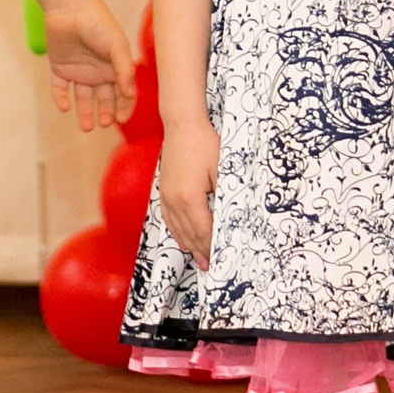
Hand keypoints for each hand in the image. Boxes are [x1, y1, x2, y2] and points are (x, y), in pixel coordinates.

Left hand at [43, 0, 136, 130]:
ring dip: (84, 113)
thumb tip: (129, 94)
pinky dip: (61, 99)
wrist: (69, 7)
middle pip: (104, 100)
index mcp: (114, 67)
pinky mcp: (59, 69)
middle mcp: (98, 72)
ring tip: (86, 127)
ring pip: (82, 99)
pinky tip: (65, 107)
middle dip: (105, 113)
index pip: (123, 93)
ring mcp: (78, 71)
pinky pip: (59, 89)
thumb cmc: (98, 23)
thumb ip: (124, 69)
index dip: (124, 107)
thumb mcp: (117, 46)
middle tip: (103, 123)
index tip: (121, 120)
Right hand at [156, 117, 216, 269]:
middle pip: (189, 233)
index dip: (212, 246)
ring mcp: (166, 195)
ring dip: (188, 245)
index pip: (204, 230)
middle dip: (200, 251)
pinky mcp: (163, 190)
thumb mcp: (222, 170)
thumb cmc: (205, 144)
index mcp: (190, 197)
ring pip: (177, 228)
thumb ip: (224, 196)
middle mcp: (175, 200)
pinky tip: (181, 239)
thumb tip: (229, 218)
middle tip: (209, 267)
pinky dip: (176, 231)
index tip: (220, 259)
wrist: (182, 125)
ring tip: (197, 259)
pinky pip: (168, 218)